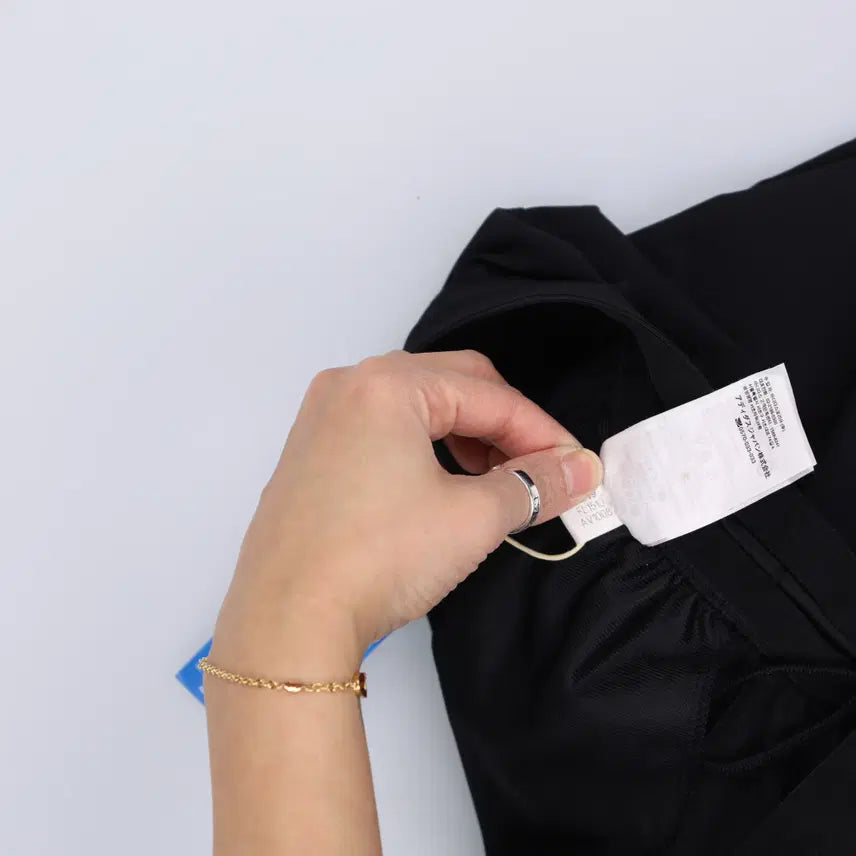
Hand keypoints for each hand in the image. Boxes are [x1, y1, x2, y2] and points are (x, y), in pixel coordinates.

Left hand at [213, 350, 601, 670]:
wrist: (286, 623)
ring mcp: (321, 417)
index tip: (574, 468)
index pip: (489, 395)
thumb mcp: (472, 519)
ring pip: (416, 406)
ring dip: (465, 436)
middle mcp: (348, 386)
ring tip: (494, 482)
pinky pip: (382, 429)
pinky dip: (423, 448)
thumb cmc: (377, 560)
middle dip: (504, 427)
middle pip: (452, 385)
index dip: (541, 431)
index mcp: (387, 384)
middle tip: (538, 471)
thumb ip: (534, 484)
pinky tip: (441, 486)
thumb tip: (581, 470)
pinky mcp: (309, 452)